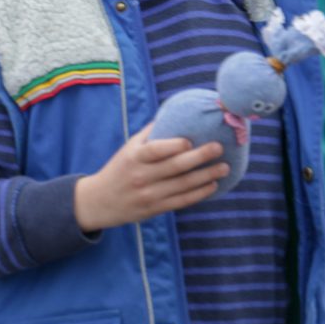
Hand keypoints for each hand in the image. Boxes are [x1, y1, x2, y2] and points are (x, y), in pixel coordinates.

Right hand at [74, 126, 228, 231]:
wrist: (100, 201)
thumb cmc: (119, 169)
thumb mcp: (128, 149)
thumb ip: (149, 134)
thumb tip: (175, 114)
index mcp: (133, 158)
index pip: (155, 151)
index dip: (173, 145)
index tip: (190, 140)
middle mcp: (141, 177)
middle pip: (175, 167)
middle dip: (200, 157)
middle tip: (218, 148)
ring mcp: (149, 194)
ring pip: (183, 185)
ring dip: (206, 176)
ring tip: (224, 167)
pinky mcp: (156, 209)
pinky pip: (182, 201)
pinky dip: (199, 193)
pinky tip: (212, 185)